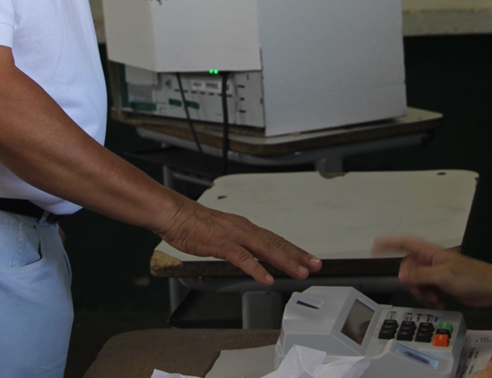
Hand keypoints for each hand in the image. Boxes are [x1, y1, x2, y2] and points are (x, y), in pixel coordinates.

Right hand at [159, 198, 321, 285]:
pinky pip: (242, 257)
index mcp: (245, 227)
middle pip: (276, 243)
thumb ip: (239, 244)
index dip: (294, 250)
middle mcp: (244, 229)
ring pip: (265, 249)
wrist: (175, 214)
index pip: (275, 239)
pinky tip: (266, 278)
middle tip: (316, 265)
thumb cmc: (195, 225)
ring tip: (300, 272)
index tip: (309, 258)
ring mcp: (234, 236)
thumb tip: (251, 254)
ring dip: (285, 261)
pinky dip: (256, 268)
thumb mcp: (223, 234)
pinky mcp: (220, 243)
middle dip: (298, 255)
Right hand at [373, 235, 491, 308]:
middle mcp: (431, 261)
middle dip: (412, 283)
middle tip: (423, 290)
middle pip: (408, 269)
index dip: (389, 243)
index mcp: (430, 252)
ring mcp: (435, 273)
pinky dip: (429, 298)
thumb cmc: (473, 277)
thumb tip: (401, 275)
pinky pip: (425, 291)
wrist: (490, 289)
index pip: (405, 243)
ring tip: (435, 297)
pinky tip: (439, 300)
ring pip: (416, 282)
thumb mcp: (444, 276)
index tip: (375, 245)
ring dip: (422, 293)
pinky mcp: (440, 284)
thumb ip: (421, 275)